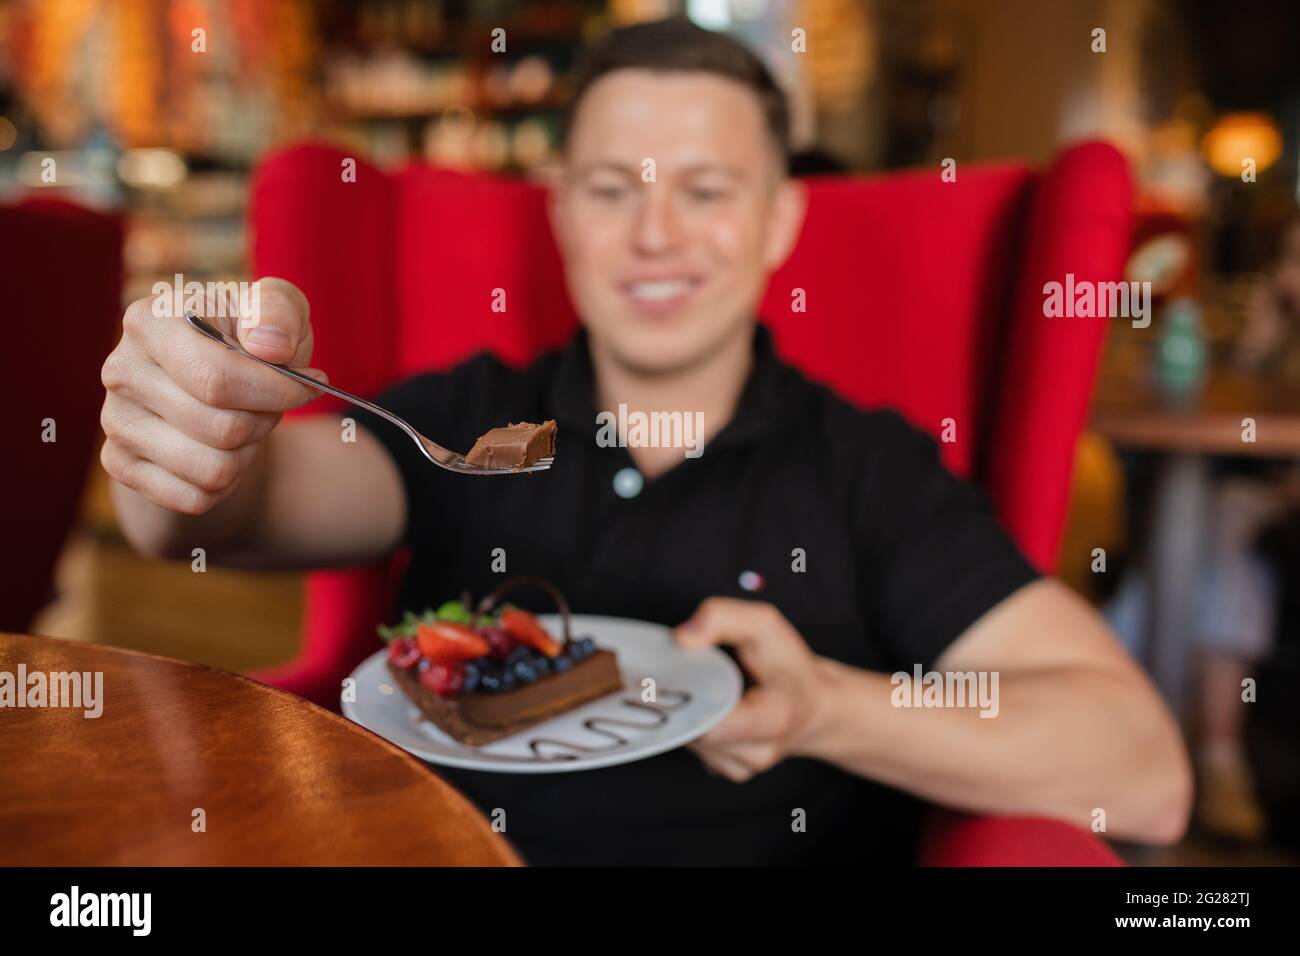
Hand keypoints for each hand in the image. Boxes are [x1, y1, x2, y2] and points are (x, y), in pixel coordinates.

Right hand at [100, 277, 323, 514]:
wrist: (218, 391)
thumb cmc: (251, 343)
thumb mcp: (276, 311)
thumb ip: (279, 311)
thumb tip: (270, 346)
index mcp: (151, 321)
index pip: (219, 379)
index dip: (277, 392)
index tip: (307, 385)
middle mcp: (121, 370)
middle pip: (222, 428)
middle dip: (264, 422)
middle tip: (267, 405)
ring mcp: (115, 420)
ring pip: (212, 469)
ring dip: (247, 454)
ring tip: (244, 424)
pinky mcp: (119, 463)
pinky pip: (194, 498)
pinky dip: (225, 484)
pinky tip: (220, 450)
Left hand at [674, 598, 828, 781]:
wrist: (815, 708)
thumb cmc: (789, 666)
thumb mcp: (765, 625)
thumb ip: (722, 618)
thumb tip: (681, 638)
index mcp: (771, 720)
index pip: (711, 723)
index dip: (686, 699)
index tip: (668, 678)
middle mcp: (757, 753)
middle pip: (693, 730)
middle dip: (682, 700)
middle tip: (685, 673)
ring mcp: (741, 767)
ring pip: (688, 740)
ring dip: (687, 711)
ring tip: (705, 687)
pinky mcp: (727, 770)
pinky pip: (694, 748)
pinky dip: (693, 724)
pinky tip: (710, 704)